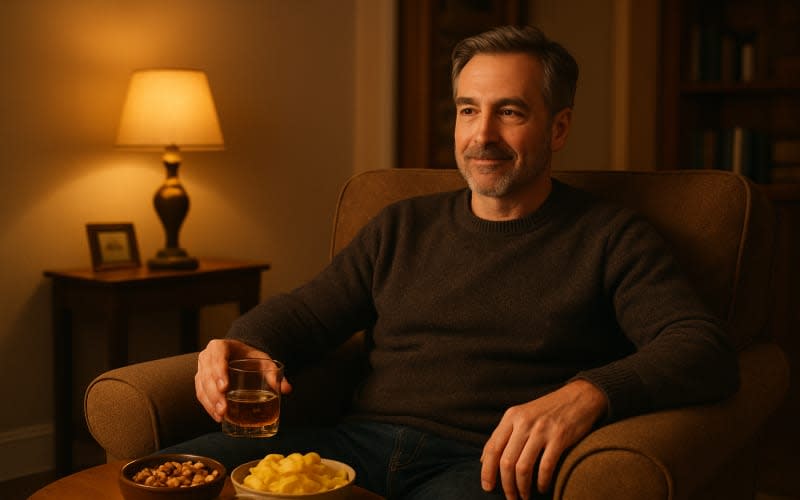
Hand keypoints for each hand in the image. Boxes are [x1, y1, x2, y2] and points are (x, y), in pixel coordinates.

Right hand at [195, 338, 292, 421]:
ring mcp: (201, 369)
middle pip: (207, 375)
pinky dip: (208, 406)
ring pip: (201, 386)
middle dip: (214, 394)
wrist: (240, 356)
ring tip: (221, 416)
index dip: (219, 372)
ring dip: (210, 403)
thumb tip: (287, 389)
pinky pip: (200, 394)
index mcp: (220, 346)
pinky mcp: (200, 381)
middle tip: (224, 409)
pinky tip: (217, 417)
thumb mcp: (263, 361)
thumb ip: (274, 373)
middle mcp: (207, 356)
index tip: (225, 388)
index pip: (217, 357)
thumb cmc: (252, 358)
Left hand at [480, 379, 606, 498]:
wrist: (579, 396)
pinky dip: (541, 482)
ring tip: (524, 496)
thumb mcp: (522, 415)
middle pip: (506, 462)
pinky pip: (545, 467)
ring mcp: (541, 430)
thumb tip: (484, 459)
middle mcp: (524, 422)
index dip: (487, 471)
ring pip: (523, 467)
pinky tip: (542, 488)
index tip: (487, 487)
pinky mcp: (559, 437)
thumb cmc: (548, 410)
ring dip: (522, 487)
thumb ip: (504, 434)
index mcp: (511, 416)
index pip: (492, 447)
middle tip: (510, 498)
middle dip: (506, 485)